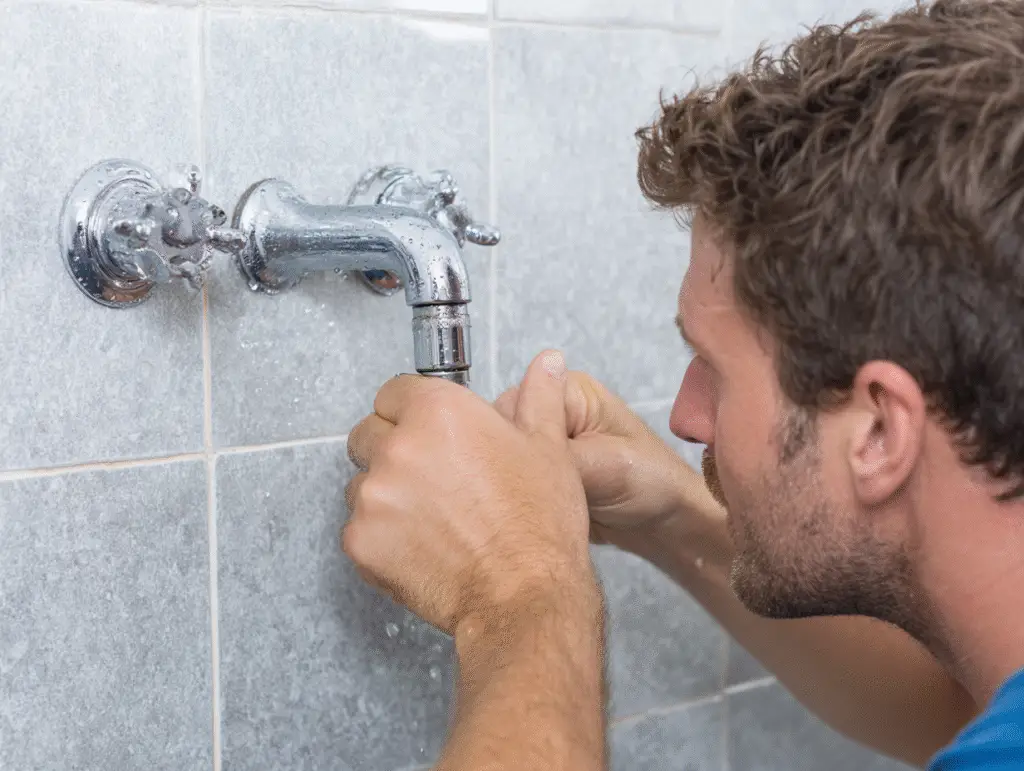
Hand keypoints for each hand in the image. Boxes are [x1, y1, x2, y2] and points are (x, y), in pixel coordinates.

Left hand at [343, 350, 597, 635]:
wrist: (525, 596)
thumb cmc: (538, 524)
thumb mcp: (549, 448)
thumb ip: (539, 397)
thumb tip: (546, 364)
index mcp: (439, 412)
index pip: (394, 391)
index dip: (412, 410)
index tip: (429, 432)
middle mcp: (398, 446)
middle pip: (369, 434)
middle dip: (392, 450)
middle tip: (435, 481)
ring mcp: (373, 495)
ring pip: (362, 484)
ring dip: (386, 496)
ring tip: (433, 520)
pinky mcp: (360, 541)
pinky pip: (357, 530)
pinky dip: (381, 539)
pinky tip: (422, 549)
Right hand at [495, 370, 714, 549]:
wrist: (665, 526)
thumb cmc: (651, 483)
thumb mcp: (607, 465)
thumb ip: (558, 454)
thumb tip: (511, 454)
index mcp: (568, 391)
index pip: (514, 403)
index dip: (511, 436)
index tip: (523, 470)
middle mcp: (549, 411)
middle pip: (500, 430)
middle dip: (507, 461)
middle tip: (524, 493)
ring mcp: (542, 443)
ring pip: (500, 457)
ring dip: (508, 481)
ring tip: (524, 506)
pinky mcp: (537, 472)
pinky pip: (509, 479)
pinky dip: (513, 495)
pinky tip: (522, 512)